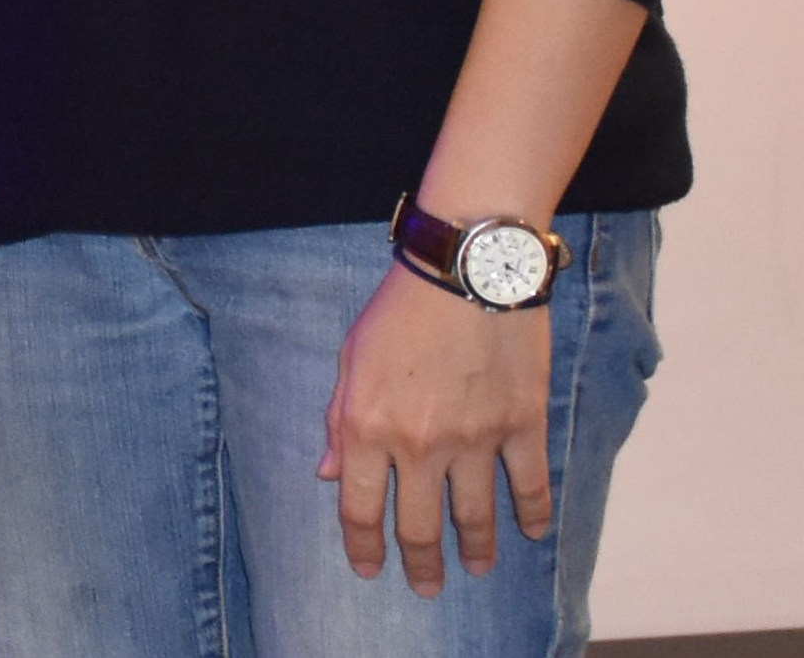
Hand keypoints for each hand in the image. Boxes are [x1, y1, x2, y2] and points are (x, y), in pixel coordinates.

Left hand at [325, 262, 554, 592]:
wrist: (466, 271)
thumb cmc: (399, 310)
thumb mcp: (349, 360)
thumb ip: (337, 421)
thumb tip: (325, 473)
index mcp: (366, 427)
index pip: (359, 508)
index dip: (363, 547)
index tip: (370, 570)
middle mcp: (419, 443)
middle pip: (417, 525)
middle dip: (420, 564)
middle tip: (426, 587)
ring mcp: (475, 439)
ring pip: (475, 515)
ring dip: (475, 549)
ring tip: (475, 568)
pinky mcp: (523, 425)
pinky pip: (530, 484)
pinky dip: (532, 514)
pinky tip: (531, 533)